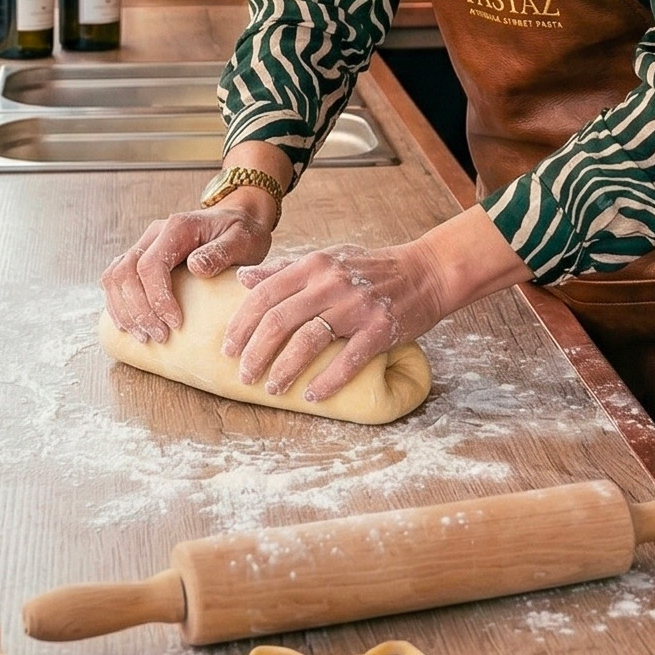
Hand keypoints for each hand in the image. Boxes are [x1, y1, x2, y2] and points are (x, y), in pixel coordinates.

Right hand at [101, 194, 275, 343]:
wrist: (237, 219)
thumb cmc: (242, 233)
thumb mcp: (242, 240)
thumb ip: (221, 252)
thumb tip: (195, 267)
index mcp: (177, 227)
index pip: (150, 264)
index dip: (157, 298)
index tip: (176, 323)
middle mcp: (154, 234)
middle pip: (126, 272)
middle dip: (139, 310)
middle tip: (160, 336)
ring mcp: (144, 245)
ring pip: (114, 276)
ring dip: (124, 310)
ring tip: (144, 336)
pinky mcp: (141, 258)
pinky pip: (115, 280)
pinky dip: (118, 304)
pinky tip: (130, 326)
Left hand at [222, 242, 449, 403]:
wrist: (426, 272)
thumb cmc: (371, 268)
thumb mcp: (327, 259)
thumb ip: (285, 270)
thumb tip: (243, 280)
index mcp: (314, 265)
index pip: (264, 294)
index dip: (241, 324)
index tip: (227, 348)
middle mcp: (331, 284)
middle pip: (279, 320)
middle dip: (255, 352)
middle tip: (244, 375)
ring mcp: (356, 307)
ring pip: (307, 341)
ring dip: (284, 369)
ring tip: (271, 388)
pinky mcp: (380, 329)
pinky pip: (348, 360)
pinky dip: (327, 381)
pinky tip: (312, 395)